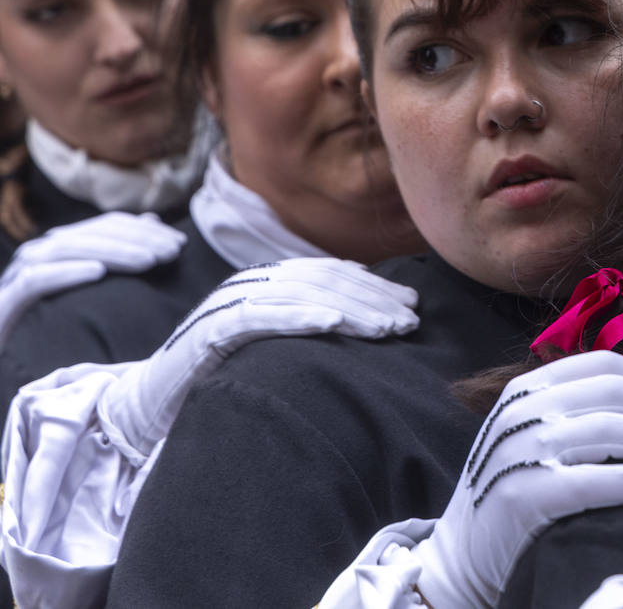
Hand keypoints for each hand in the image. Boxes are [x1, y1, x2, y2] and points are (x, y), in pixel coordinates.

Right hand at [0, 212, 185, 344]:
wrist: (4, 367)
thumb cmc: (49, 328)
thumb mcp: (89, 294)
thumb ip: (115, 257)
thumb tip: (150, 223)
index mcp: (60, 249)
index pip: (106, 226)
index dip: (145, 229)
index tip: (180, 243)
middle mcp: (39, 255)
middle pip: (90, 234)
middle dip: (136, 239)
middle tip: (173, 252)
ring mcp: (18, 276)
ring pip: (66, 249)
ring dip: (111, 252)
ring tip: (149, 261)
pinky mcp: (5, 302)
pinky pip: (36, 280)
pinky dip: (67, 272)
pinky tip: (98, 273)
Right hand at [96, 257, 418, 463]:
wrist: (147, 409)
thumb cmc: (217, 382)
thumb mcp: (273, 351)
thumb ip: (307, 330)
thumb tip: (367, 326)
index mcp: (266, 284)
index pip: (329, 276)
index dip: (373, 288)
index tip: (412, 306)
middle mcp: (248, 285)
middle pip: (321, 282)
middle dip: (371, 300)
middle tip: (409, 320)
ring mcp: (227, 305)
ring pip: (299, 295)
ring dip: (349, 309)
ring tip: (387, 327)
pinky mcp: (208, 331)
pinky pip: (259, 316)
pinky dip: (296, 316)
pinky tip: (331, 324)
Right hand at [411, 351, 622, 607]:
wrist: (462, 556)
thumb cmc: (516, 491)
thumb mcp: (536, 435)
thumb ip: (581, 411)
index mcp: (527, 389)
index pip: (603, 366)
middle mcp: (522, 412)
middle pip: (612, 393)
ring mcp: (519, 452)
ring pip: (608, 431)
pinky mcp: (522, 497)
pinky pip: (590, 481)